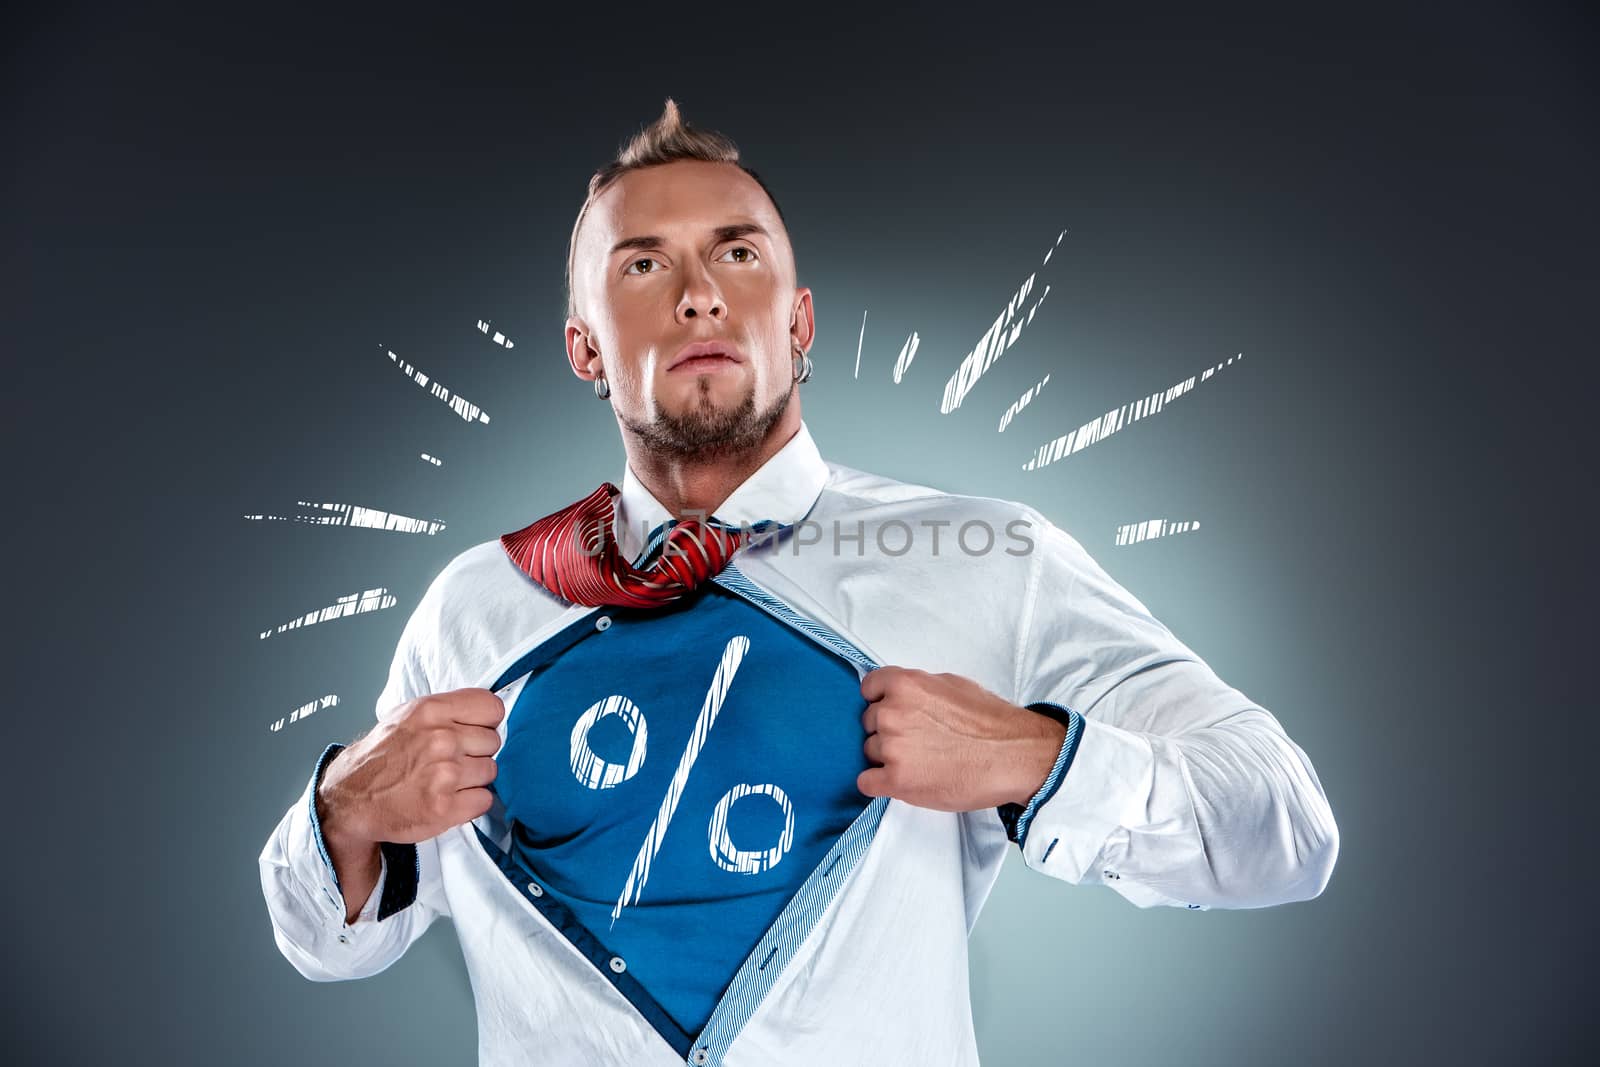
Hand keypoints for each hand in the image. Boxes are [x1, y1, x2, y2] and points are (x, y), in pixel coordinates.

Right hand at [317, 688, 504, 848]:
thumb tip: (484, 714)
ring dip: (473, 779)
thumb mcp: (408, 715)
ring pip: (490, 771)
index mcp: (430, 711)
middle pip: (493, 742)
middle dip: (476, 752)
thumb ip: (447, 710)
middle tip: (451, 760)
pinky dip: (471, 803)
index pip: (492, 708)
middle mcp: (440, 740)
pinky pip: (485, 799)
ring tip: (446, 781)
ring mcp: (444, 775)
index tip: (473, 732)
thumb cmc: (382, 757)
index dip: (486, 722)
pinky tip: (448, 798)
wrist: (352, 798)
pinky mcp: (445, 808)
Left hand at [856, 667, 1065, 810]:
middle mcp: (892, 713)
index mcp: (905, 685)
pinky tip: (900, 781)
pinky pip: (866, 782)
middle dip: (887, 730)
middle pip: (868, 723)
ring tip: (919, 762)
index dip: (881, 700)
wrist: (1013, 756)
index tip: (893, 711)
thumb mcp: (951, 685)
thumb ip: (917, 689)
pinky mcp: (896, 781)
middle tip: (916, 740)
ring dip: (887, 758)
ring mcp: (892, 748)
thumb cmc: (989, 721)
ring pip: (869, 752)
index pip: (869, 688)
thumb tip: (899, 697)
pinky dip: (878, 783)